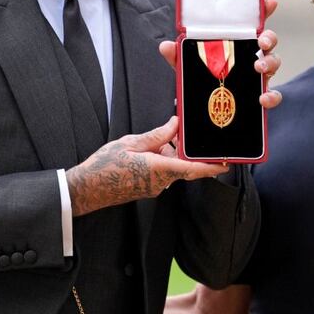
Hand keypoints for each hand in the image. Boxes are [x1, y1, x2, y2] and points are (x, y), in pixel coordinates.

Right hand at [66, 116, 226, 216]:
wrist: (87, 188)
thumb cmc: (105, 166)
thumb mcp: (131, 143)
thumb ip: (157, 135)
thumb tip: (175, 124)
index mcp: (159, 169)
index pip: (192, 169)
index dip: (211, 167)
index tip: (226, 164)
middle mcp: (160, 182)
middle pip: (184, 165)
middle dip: (186, 150)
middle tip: (185, 133)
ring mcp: (154, 187)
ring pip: (173, 168)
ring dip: (171, 153)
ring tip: (160, 137)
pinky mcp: (147, 188)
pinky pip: (163, 172)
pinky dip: (162, 159)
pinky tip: (151, 148)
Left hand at [159, 0, 282, 108]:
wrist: (205, 102)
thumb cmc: (202, 74)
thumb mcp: (188, 63)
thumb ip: (178, 54)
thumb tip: (166, 46)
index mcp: (237, 40)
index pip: (253, 21)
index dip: (263, 10)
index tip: (270, 2)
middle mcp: (251, 53)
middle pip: (269, 39)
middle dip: (269, 37)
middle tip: (261, 42)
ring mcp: (259, 72)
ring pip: (274, 62)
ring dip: (270, 63)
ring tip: (258, 68)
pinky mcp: (261, 92)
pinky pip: (273, 93)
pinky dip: (272, 96)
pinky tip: (262, 98)